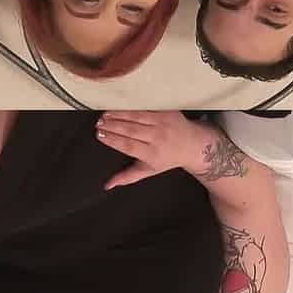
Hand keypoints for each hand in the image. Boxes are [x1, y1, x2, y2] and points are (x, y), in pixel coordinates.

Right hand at [96, 112, 217, 188]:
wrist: (193, 145)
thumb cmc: (167, 159)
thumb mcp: (148, 171)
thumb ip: (127, 177)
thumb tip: (107, 185)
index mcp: (152, 154)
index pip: (129, 146)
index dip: (113, 140)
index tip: (100, 135)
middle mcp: (158, 138)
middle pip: (131, 130)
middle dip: (112, 126)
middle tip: (98, 123)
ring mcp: (163, 123)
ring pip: (136, 117)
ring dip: (119, 114)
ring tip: (105, 115)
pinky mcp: (166, 112)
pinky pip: (145, 108)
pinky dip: (131, 108)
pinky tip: (119, 107)